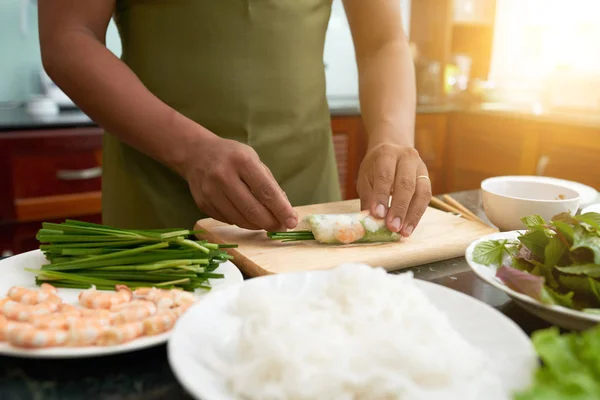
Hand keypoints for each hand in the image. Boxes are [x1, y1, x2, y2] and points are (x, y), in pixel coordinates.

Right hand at [183, 137, 297, 230]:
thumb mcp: (254, 160)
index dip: (281, 210)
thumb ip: (270, 184)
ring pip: (241, 220)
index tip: (292, 221)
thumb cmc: (232, 156)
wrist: (196, 153)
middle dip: (271, 223)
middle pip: (253, 210)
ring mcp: (210, 191)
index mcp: (242, 161)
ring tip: (266, 221)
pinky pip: (228, 221)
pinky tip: (246, 215)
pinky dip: (242, 221)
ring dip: (257, 225)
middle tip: (281, 226)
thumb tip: (284, 211)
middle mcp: (224, 176)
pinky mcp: (203, 204)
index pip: (266, 191)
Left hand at [357, 143, 431, 236]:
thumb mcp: (365, 178)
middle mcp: (406, 157)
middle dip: (399, 208)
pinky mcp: (428, 177)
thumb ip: (368, 197)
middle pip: (406, 184)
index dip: (381, 196)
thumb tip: (370, 220)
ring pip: (421, 192)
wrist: (392, 149)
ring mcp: (420, 167)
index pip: (385, 176)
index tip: (378, 215)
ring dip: (412, 215)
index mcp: (387, 154)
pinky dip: (418, 214)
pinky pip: (426, 197)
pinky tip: (409, 227)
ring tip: (403, 232)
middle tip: (393, 227)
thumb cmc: (375, 167)